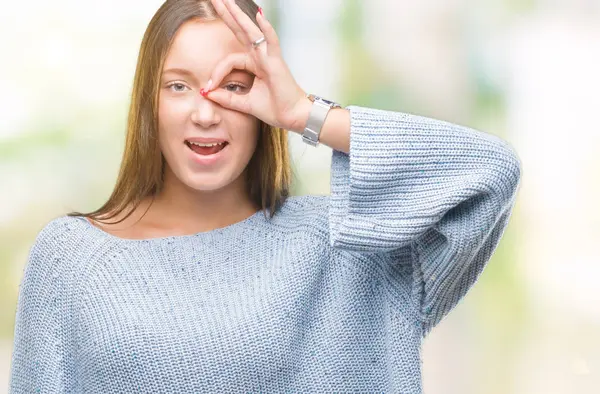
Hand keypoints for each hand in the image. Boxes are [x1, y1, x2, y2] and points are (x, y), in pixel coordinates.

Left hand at [204, 0, 310, 131]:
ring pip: (251, 31)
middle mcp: (261, 56)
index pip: (229, 60)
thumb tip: (206, 93)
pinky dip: (267, 28)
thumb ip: (226, 98)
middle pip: (240, 31)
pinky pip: (271, 41)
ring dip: (239, 15)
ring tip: (228, 0)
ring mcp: (269, 57)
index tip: (207, 89)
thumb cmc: (275, 109)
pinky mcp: (277, 62)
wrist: (292, 117)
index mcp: (254, 64)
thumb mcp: (244, 103)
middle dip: (227, 14)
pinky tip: (259, 15)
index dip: (216, 73)